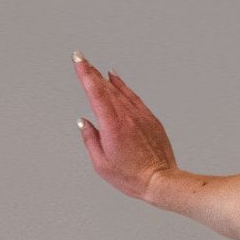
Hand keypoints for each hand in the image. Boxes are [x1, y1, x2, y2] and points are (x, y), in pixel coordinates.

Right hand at [73, 52, 177, 200]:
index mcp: (112, 126)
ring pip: (120, 90)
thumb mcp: (101, 164)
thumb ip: (90, 139)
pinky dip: (123, 85)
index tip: (78, 60)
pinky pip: (133, 96)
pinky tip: (114, 78)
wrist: (161, 181)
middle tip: (81, 58)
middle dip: (91, 71)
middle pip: (106, 88)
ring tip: (94, 67)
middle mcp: (127, 116)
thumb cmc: (131, 177)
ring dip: (104, 77)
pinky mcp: (150, 119)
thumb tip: (84, 122)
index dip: (85, 74)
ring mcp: (140, 116)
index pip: (96, 93)